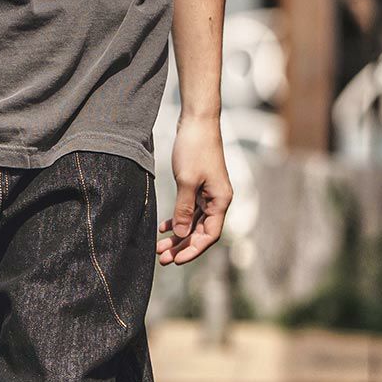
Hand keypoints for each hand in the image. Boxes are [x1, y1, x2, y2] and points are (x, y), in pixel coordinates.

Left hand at [156, 114, 232, 265]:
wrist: (197, 121)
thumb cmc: (195, 148)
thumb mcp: (186, 181)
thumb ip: (184, 209)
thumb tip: (182, 235)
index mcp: (221, 200)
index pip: (209, 235)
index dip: (193, 250)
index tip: (176, 261)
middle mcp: (218, 200)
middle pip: (201, 232)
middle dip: (182, 246)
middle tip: (162, 258)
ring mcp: (209, 193)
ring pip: (194, 223)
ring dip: (178, 235)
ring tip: (160, 247)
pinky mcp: (199, 186)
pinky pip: (190, 210)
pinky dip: (178, 219)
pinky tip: (163, 227)